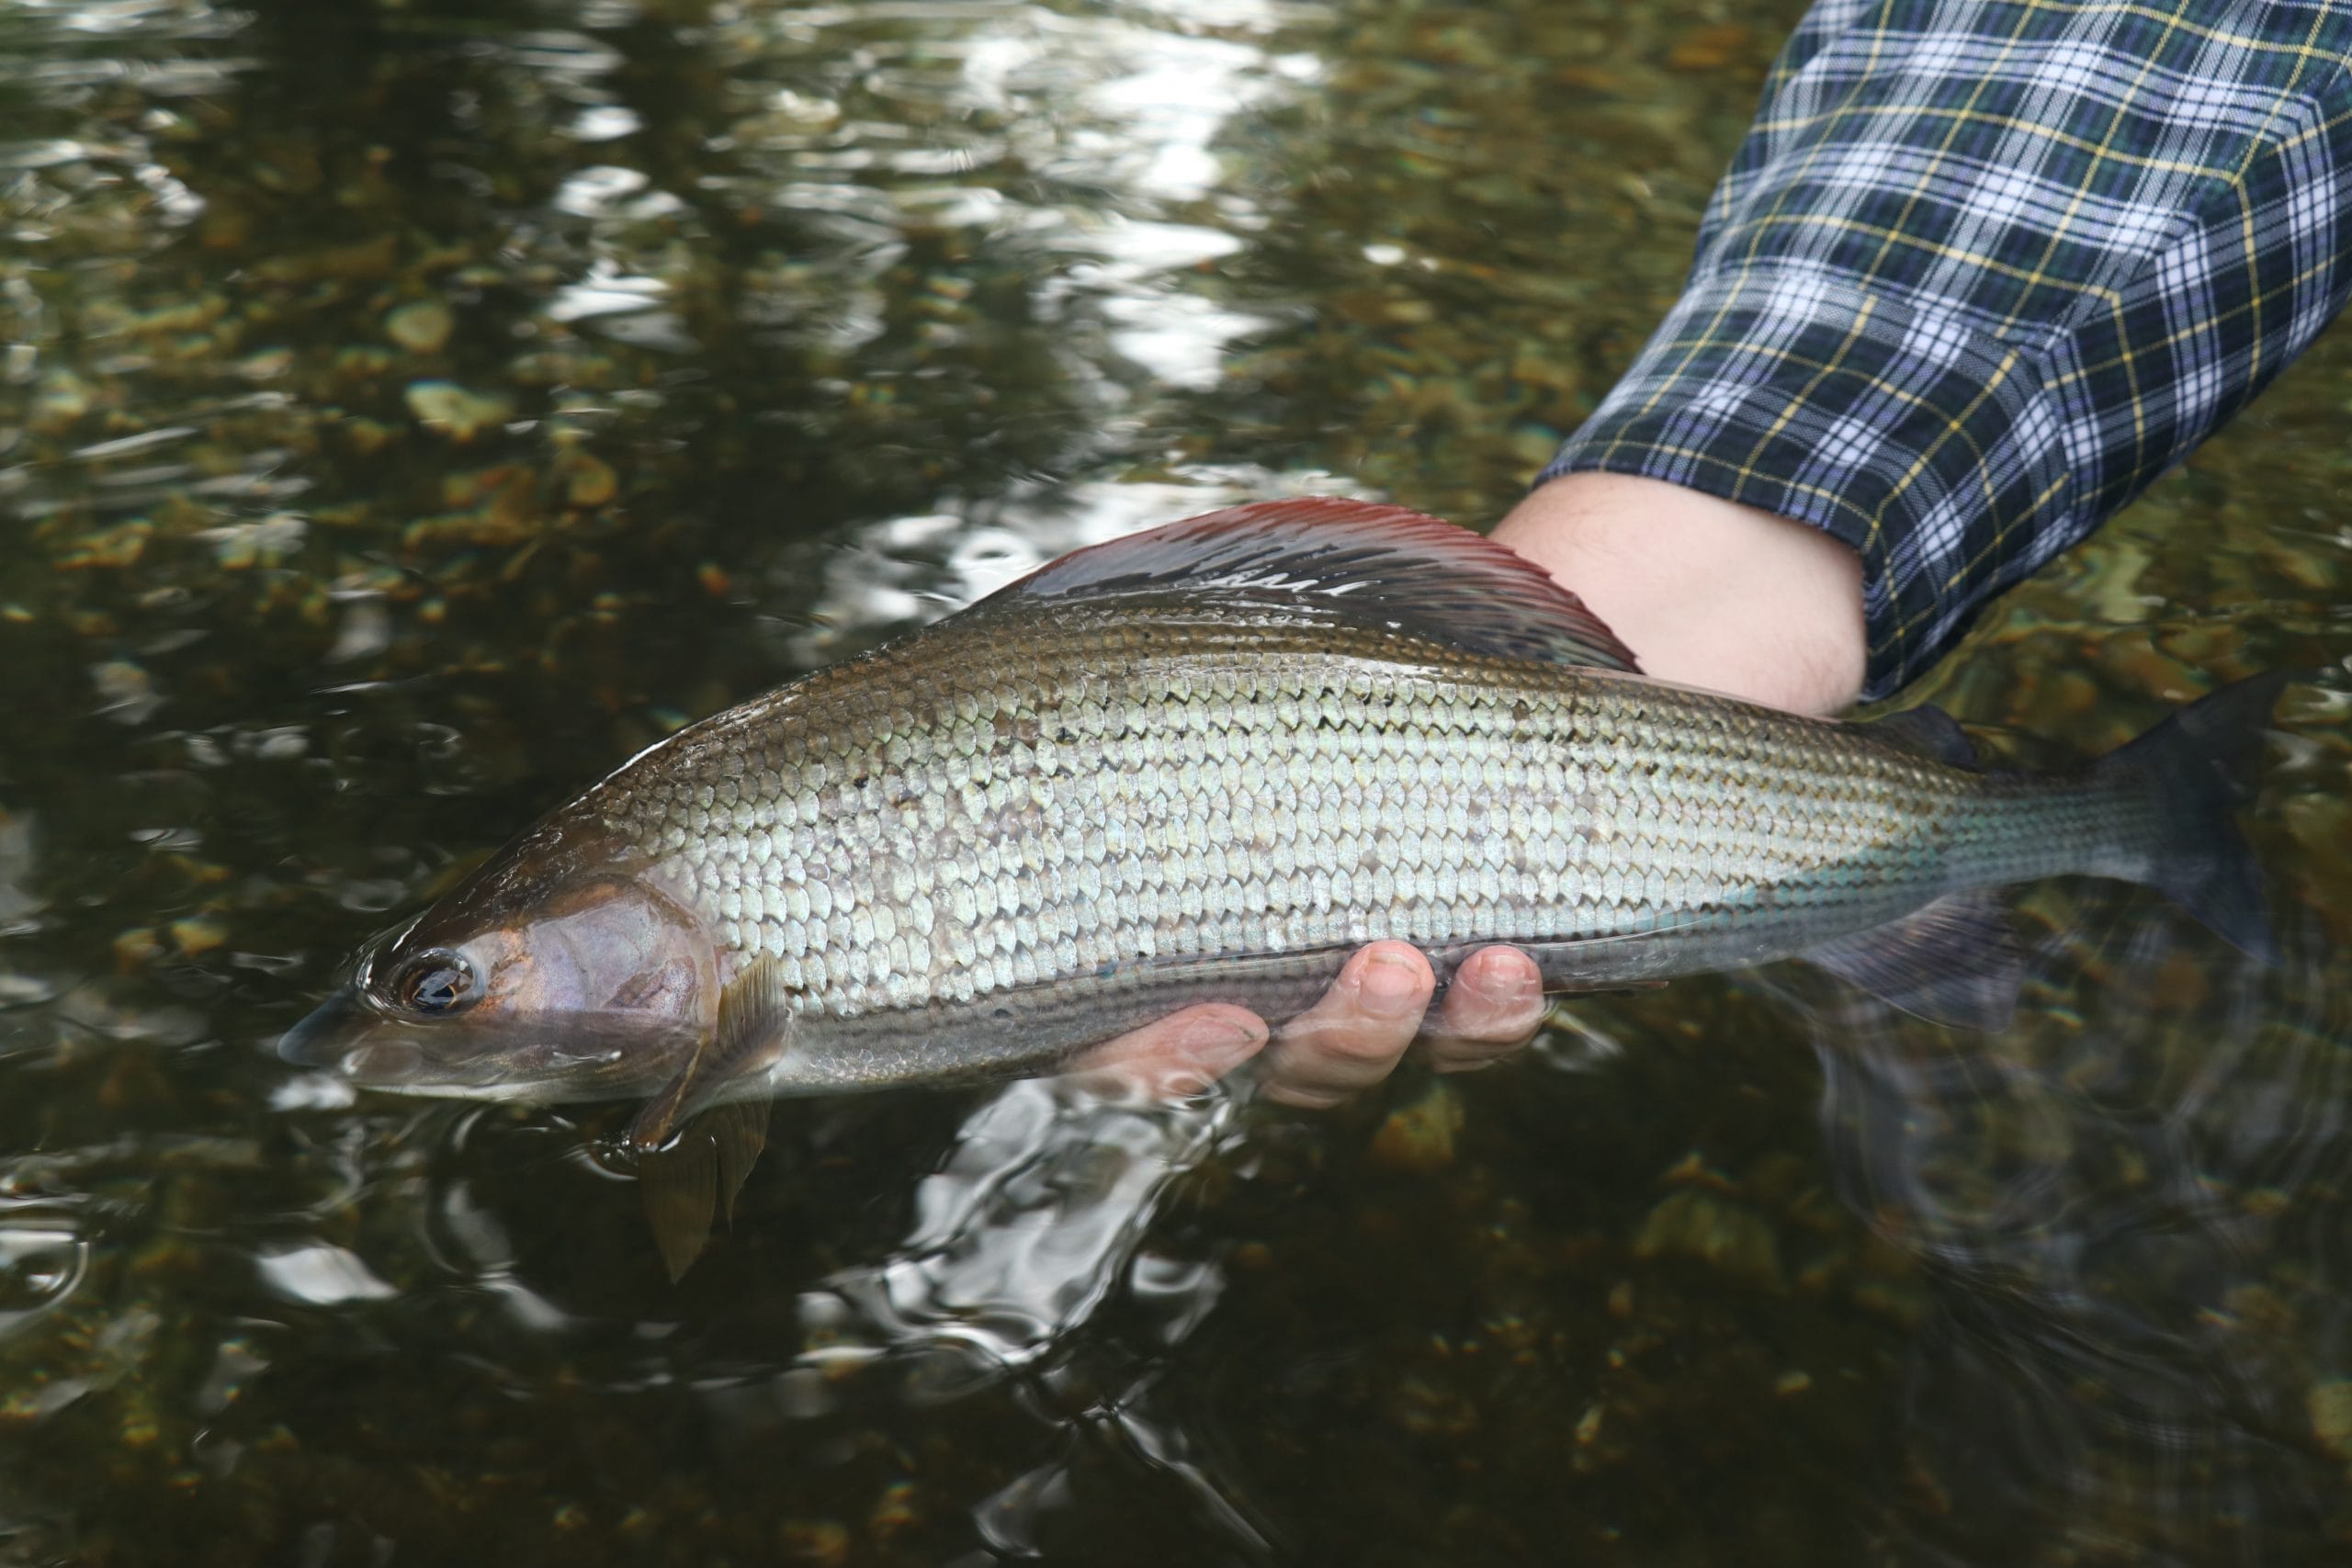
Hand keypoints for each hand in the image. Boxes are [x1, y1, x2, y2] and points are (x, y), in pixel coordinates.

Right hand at [1075, 472, 1865, 1105]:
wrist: (1506, 657)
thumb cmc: (1355, 648)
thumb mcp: (1270, 644)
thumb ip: (1203, 651)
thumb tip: (1132, 604)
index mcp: (1174, 918)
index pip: (1127, 1037)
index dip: (1154, 1061)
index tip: (1216, 1021)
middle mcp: (1260, 977)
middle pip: (1264, 1064)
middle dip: (1314, 1038)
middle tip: (1369, 973)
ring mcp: (1362, 994)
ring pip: (1358, 1062)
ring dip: (1388, 1031)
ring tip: (1433, 961)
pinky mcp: (1461, 989)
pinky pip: (1466, 1040)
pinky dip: (1490, 1018)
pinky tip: (1517, 968)